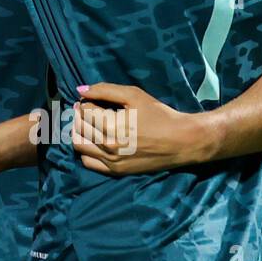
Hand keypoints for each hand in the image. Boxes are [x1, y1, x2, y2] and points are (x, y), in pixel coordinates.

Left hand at [72, 82, 216, 175]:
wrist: (182, 141)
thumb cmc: (159, 115)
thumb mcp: (134, 95)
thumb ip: (105, 90)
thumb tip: (80, 89)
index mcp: (112, 125)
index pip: (85, 111)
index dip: (84, 102)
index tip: (90, 100)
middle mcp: (108, 145)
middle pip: (79, 127)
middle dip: (79, 115)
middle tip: (87, 109)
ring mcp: (111, 161)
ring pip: (79, 145)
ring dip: (79, 131)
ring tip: (88, 124)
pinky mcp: (116, 171)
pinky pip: (88, 163)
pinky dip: (86, 151)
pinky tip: (94, 142)